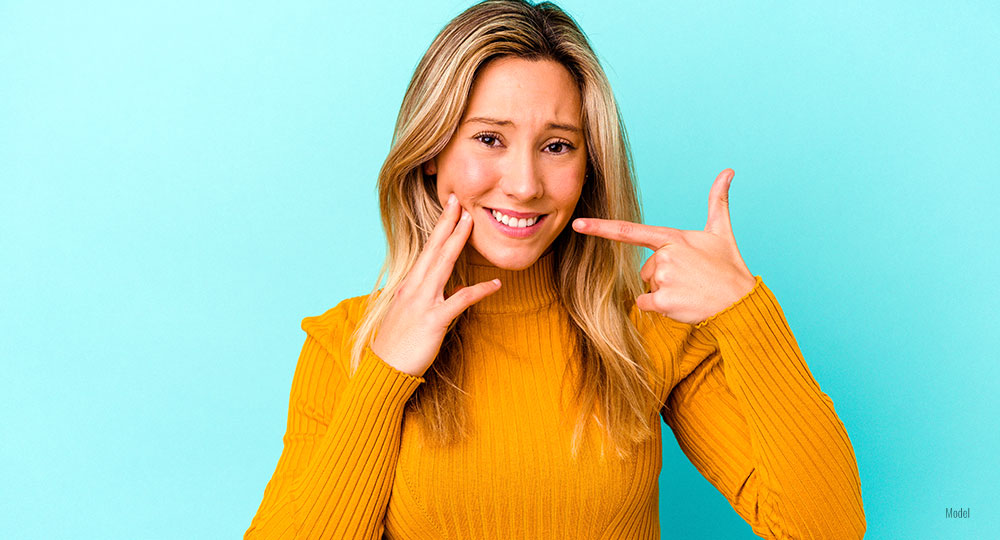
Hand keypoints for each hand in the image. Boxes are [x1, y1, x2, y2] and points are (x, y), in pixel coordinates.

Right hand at [372, 194, 501, 377]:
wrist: (384, 369)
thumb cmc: (396, 344)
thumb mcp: (406, 313)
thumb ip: (422, 296)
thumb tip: (440, 287)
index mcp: (409, 284)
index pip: (427, 249)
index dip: (439, 227)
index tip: (450, 207)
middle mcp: (414, 287)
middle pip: (434, 248)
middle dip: (448, 222)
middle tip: (460, 200)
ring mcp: (423, 302)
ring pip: (443, 264)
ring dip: (458, 241)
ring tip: (472, 222)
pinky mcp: (433, 320)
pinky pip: (460, 300)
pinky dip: (479, 290)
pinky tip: (496, 284)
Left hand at [572, 169, 755, 324]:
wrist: (740, 302)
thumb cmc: (729, 268)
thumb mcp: (721, 232)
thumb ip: (717, 201)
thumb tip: (728, 171)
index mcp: (673, 238)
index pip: (630, 231)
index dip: (601, 227)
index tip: (578, 224)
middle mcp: (665, 256)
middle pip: (645, 269)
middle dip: (662, 276)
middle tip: (689, 278)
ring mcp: (663, 279)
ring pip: (646, 286)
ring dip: (663, 291)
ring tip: (689, 289)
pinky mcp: (663, 301)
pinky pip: (646, 304)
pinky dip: (660, 307)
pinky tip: (681, 303)